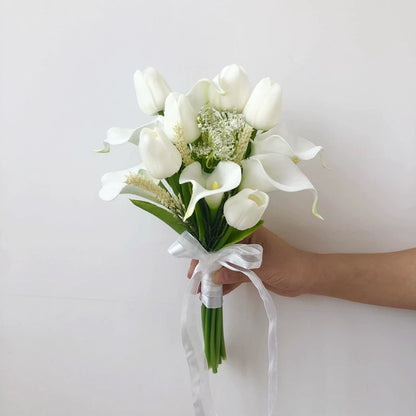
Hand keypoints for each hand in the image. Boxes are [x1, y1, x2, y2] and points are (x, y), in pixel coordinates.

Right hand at [187, 226, 312, 296]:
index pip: (219, 239)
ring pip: (224, 265)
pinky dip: (225, 284)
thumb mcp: (261, 267)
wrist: (306, 278)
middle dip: (207, 266)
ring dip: (214, 277)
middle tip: (194, 281)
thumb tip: (213, 278)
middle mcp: (244, 242)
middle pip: (219, 253)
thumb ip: (236, 271)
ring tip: (201, 290)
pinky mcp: (249, 270)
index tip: (195, 266)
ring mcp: (246, 256)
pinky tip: (215, 293)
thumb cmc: (287, 265)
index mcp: (246, 232)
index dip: (205, 251)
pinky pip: (232, 275)